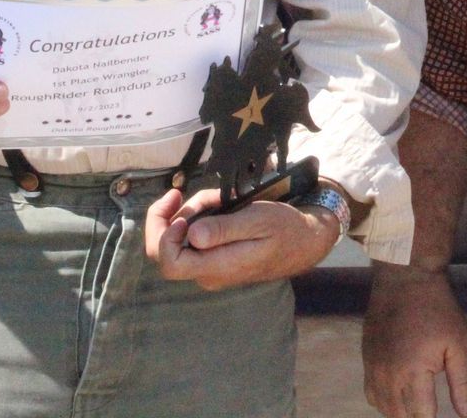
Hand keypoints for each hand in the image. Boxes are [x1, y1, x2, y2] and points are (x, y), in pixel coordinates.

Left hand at [142, 187, 339, 290]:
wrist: (304, 241)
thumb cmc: (284, 227)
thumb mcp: (257, 220)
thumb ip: (224, 230)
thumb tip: (192, 235)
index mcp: (217, 266)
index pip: (169, 263)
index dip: (163, 235)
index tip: (179, 211)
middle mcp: (208, 273)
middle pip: (164, 252)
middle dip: (166, 219)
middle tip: (178, 193)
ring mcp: (210, 268)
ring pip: (179, 240)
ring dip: (188, 213)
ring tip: (215, 196)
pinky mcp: (214, 259)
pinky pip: (193, 239)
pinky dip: (198, 217)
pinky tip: (218, 205)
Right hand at [363, 262, 466, 417]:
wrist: (405, 277)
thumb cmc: (438, 309)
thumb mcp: (458, 344)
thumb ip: (463, 384)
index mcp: (413, 372)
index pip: (421, 417)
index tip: (447, 417)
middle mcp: (387, 376)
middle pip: (401, 417)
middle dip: (418, 417)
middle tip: (433, 407)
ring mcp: (372, 368)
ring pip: (384, 409)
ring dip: (402, 413)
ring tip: (420, 405)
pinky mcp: (366, 360)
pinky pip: (371, 395)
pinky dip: (385, 402)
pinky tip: (401, 394)